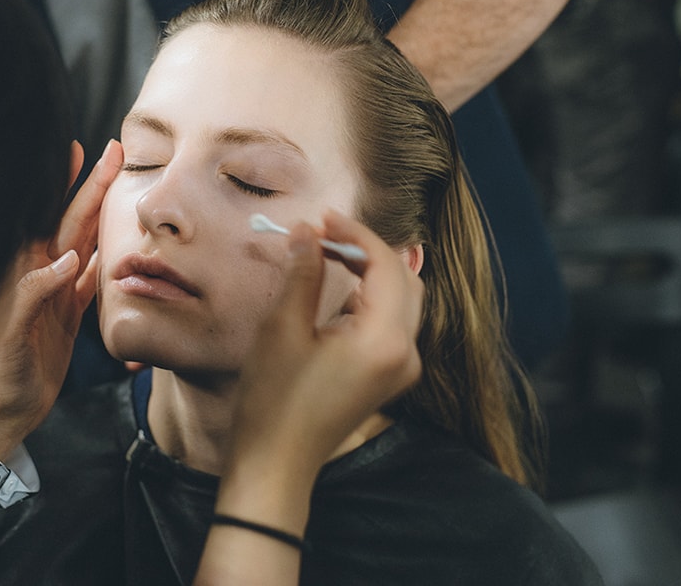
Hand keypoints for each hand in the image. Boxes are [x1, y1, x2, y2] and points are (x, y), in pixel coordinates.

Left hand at [0, 139, 122, 453]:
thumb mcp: (9, 333)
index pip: (44, 216)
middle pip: (72, 221)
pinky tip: (121, 242)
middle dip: (93, 187)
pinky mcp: (68, 316)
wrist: (2, 415)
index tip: (76, 150)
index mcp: (22, 271)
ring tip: (121, 186)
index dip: (60, 184)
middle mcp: (39, 275)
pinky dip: (107, 259)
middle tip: (115, 153)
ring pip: (85, 244)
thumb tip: (66, 262)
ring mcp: (55, 294)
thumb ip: (34, 294)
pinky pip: (92, 280)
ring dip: (102, 215)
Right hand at [226, 210, 423, 493]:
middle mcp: (406, 352)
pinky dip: (370, 297)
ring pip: (402, 299)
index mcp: (385, 339)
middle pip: (403, 279)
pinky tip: (337, 289)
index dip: (355, 234)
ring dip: (370, 271)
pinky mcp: (390, 377)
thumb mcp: (282, 328)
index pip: (385, 265)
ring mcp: (402, 368)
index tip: (321, 218)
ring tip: (327, 254)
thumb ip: (303, 272)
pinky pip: (393, 322)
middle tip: (324, 233)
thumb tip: (308, 231)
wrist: (277, 464)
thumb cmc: (274, 400)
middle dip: (366, 249)